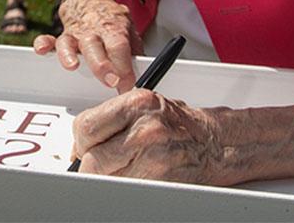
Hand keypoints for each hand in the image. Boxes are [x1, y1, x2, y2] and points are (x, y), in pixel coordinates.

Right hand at [33, 0, 141, 92]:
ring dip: (70, 55)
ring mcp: (75, 34)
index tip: (129, 85)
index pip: (120, 47)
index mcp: (113, 29)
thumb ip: (135, 50)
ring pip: (70, 44)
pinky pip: (49, 40)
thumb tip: (145, 73)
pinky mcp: (62, 36)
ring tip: (73, 67)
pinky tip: (41, 51)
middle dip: (102, 66)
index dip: (125, 66)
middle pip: (95, 47)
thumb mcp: (130, 29)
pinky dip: (43, 44)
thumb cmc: (110, 18)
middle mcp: (93, 32)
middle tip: (111, 82)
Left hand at [72, 88, 229, 183]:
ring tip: (119, 169)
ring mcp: (152, 157)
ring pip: (105, 177)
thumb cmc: (177, 123)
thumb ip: (112, 119)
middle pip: (92, 157)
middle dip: (89, 163)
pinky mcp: (159, 180)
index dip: (80, 142)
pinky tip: (132, 177)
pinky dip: (122, 187)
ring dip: (106, 177)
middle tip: (97, 162)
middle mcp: (144, 129)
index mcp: (137, 104)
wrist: (213, 142)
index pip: (87, 126)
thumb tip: (80, 142)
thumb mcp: (142, 107)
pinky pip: (125, 189)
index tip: (82, 148)